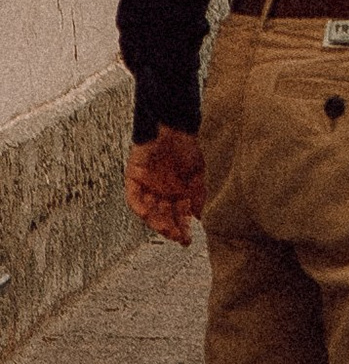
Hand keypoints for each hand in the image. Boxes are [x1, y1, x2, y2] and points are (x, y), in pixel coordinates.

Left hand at [126, 128, 204, 248]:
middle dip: (171, 228)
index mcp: (177, 190)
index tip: (187, 239)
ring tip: (167, 230)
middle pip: (163, 216)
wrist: (173, 125)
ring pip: (149, 210)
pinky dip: (140, 207)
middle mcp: (161, 191)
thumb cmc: (188, 145)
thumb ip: (198, 195)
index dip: (181, 227)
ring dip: (157, 222)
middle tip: (179, 238)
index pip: (177, 215)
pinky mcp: (134, 178)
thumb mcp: (198, 173)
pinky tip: (148, 214)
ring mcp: (147, 186)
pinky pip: (134, 198)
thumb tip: (199, 216)